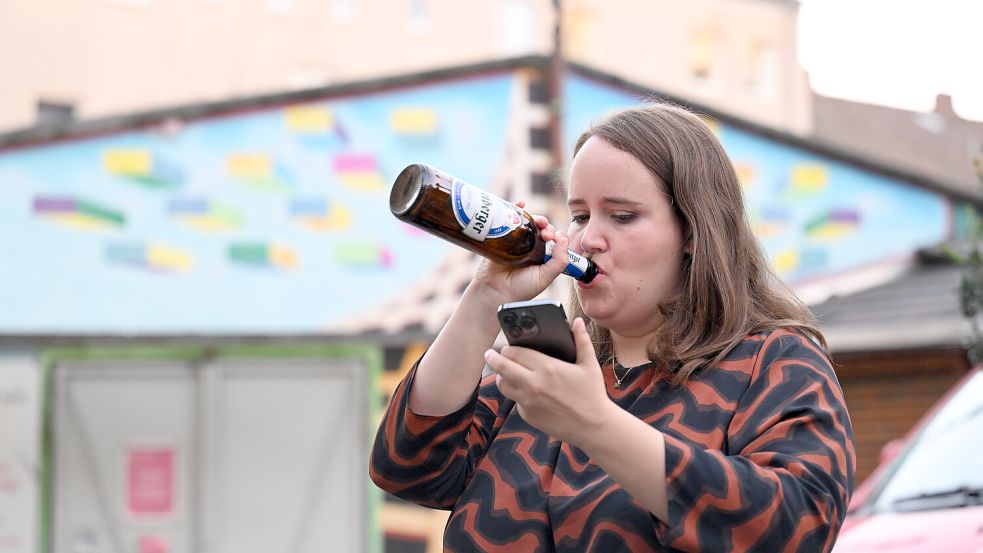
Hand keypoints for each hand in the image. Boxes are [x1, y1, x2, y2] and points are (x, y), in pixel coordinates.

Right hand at [471, 200, 570, 307]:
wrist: (495, 292)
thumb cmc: (520, 289)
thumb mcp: (546, 277)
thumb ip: (559, 261)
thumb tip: (563, 239)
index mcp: (542, 256)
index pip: (553, 240)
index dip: (556, 236)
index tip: (555, 239)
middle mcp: (529, 247)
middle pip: (541, 229)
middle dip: (547, 227)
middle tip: (546, 233)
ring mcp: (515, 241)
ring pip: (528, 223)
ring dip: (535, 218)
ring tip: (538, 221)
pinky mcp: (501, 237)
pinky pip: (509, 219)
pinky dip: (515, 208)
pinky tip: (521, 204)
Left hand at [484, 318, 612, 445]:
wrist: (593, 427)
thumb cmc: (592, 394)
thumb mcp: (589, 365)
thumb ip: (582, 340)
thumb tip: (577, 321)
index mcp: (547, 368)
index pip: (515, 352)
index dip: (508, 348)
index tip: (506, 347)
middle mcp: (533, 384)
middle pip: (501, 367)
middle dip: (493, 358)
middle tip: (490, 355)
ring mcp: (528, 402)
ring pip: (502, 385)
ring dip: (501, 377)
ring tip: (506, 373)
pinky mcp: (528, 416)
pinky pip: (515, 401)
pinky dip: (517, 395)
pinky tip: (527, 392)